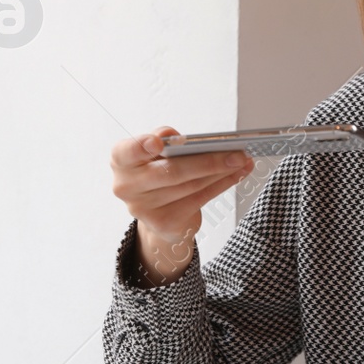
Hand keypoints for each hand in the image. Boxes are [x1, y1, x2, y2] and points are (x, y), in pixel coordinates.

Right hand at [110, 125, 254, 283]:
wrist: (157, 211)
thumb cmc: (158, 171)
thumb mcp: (154, 153)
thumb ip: (166, 142)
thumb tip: (185, 140)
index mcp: (121, 161)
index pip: (127, 151)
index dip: (142, 146)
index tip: (159, 142)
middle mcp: (127, 186)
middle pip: (170, 171)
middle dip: (207, 161)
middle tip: (236, 153)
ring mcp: (144, 209)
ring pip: (190, 186)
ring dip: (221, 172)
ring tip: (242, 160)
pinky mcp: (164, 223)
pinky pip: (199, 200)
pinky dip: (221, 185)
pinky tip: (237, 174)